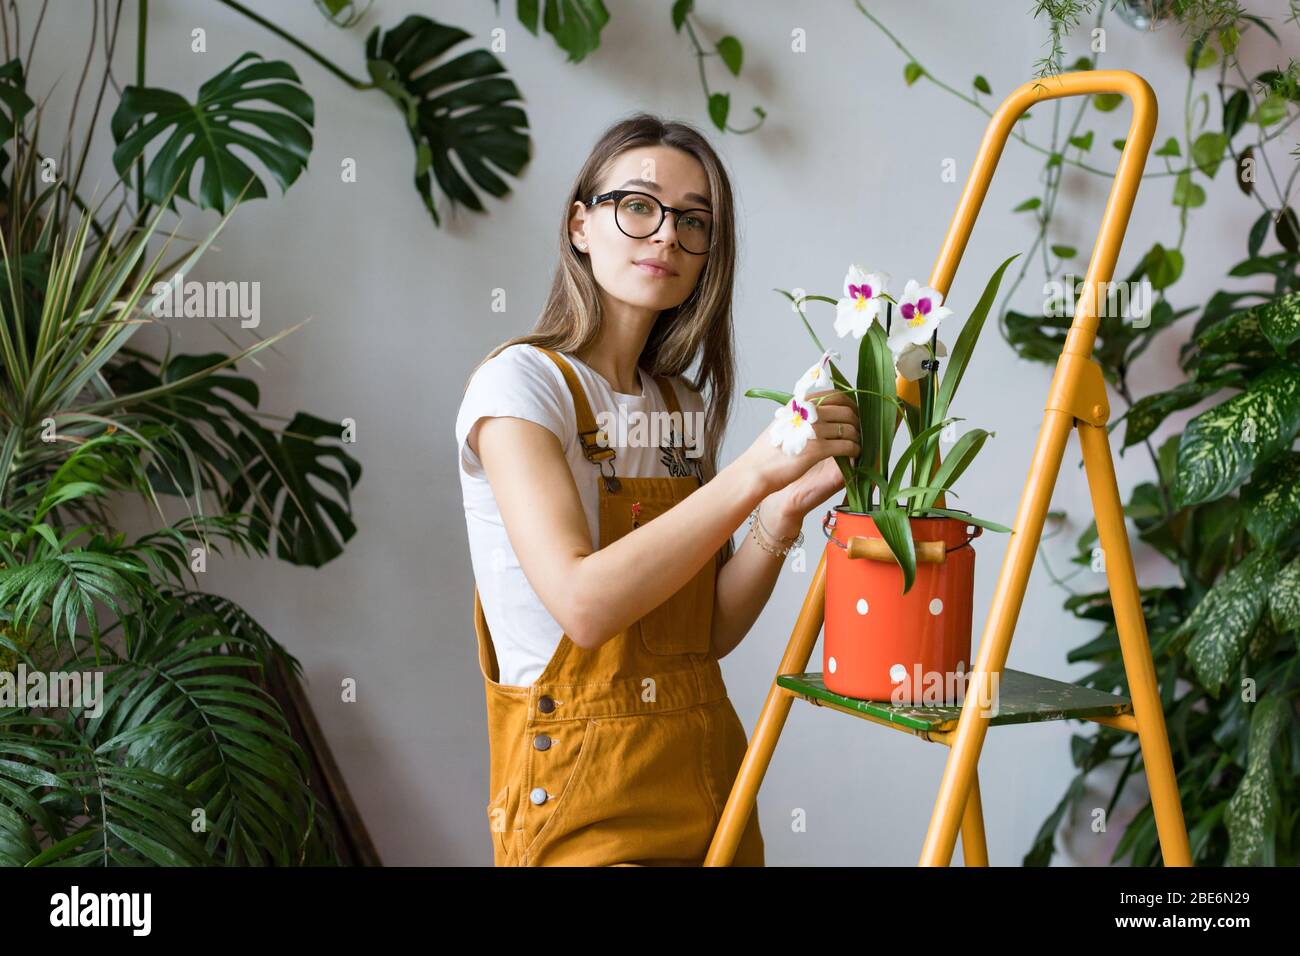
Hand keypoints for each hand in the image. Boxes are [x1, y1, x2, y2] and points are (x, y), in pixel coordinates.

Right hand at [740, 388, 859, 498]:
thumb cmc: (766, 452)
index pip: (835, 395)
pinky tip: (853, 455)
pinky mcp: (816, 449)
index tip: (855, 414)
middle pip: (846, 411)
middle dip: (858, 421)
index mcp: (800, 403)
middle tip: (861, 432)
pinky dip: (854, 450)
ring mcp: (813, 430)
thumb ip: (799, 413)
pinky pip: (846, 446)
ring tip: (857, 445)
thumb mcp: (782, 423)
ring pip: (849, 428)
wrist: (754, 472)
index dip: (850, 404)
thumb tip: (815, 408)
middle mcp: (807, 412)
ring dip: (858, 437)